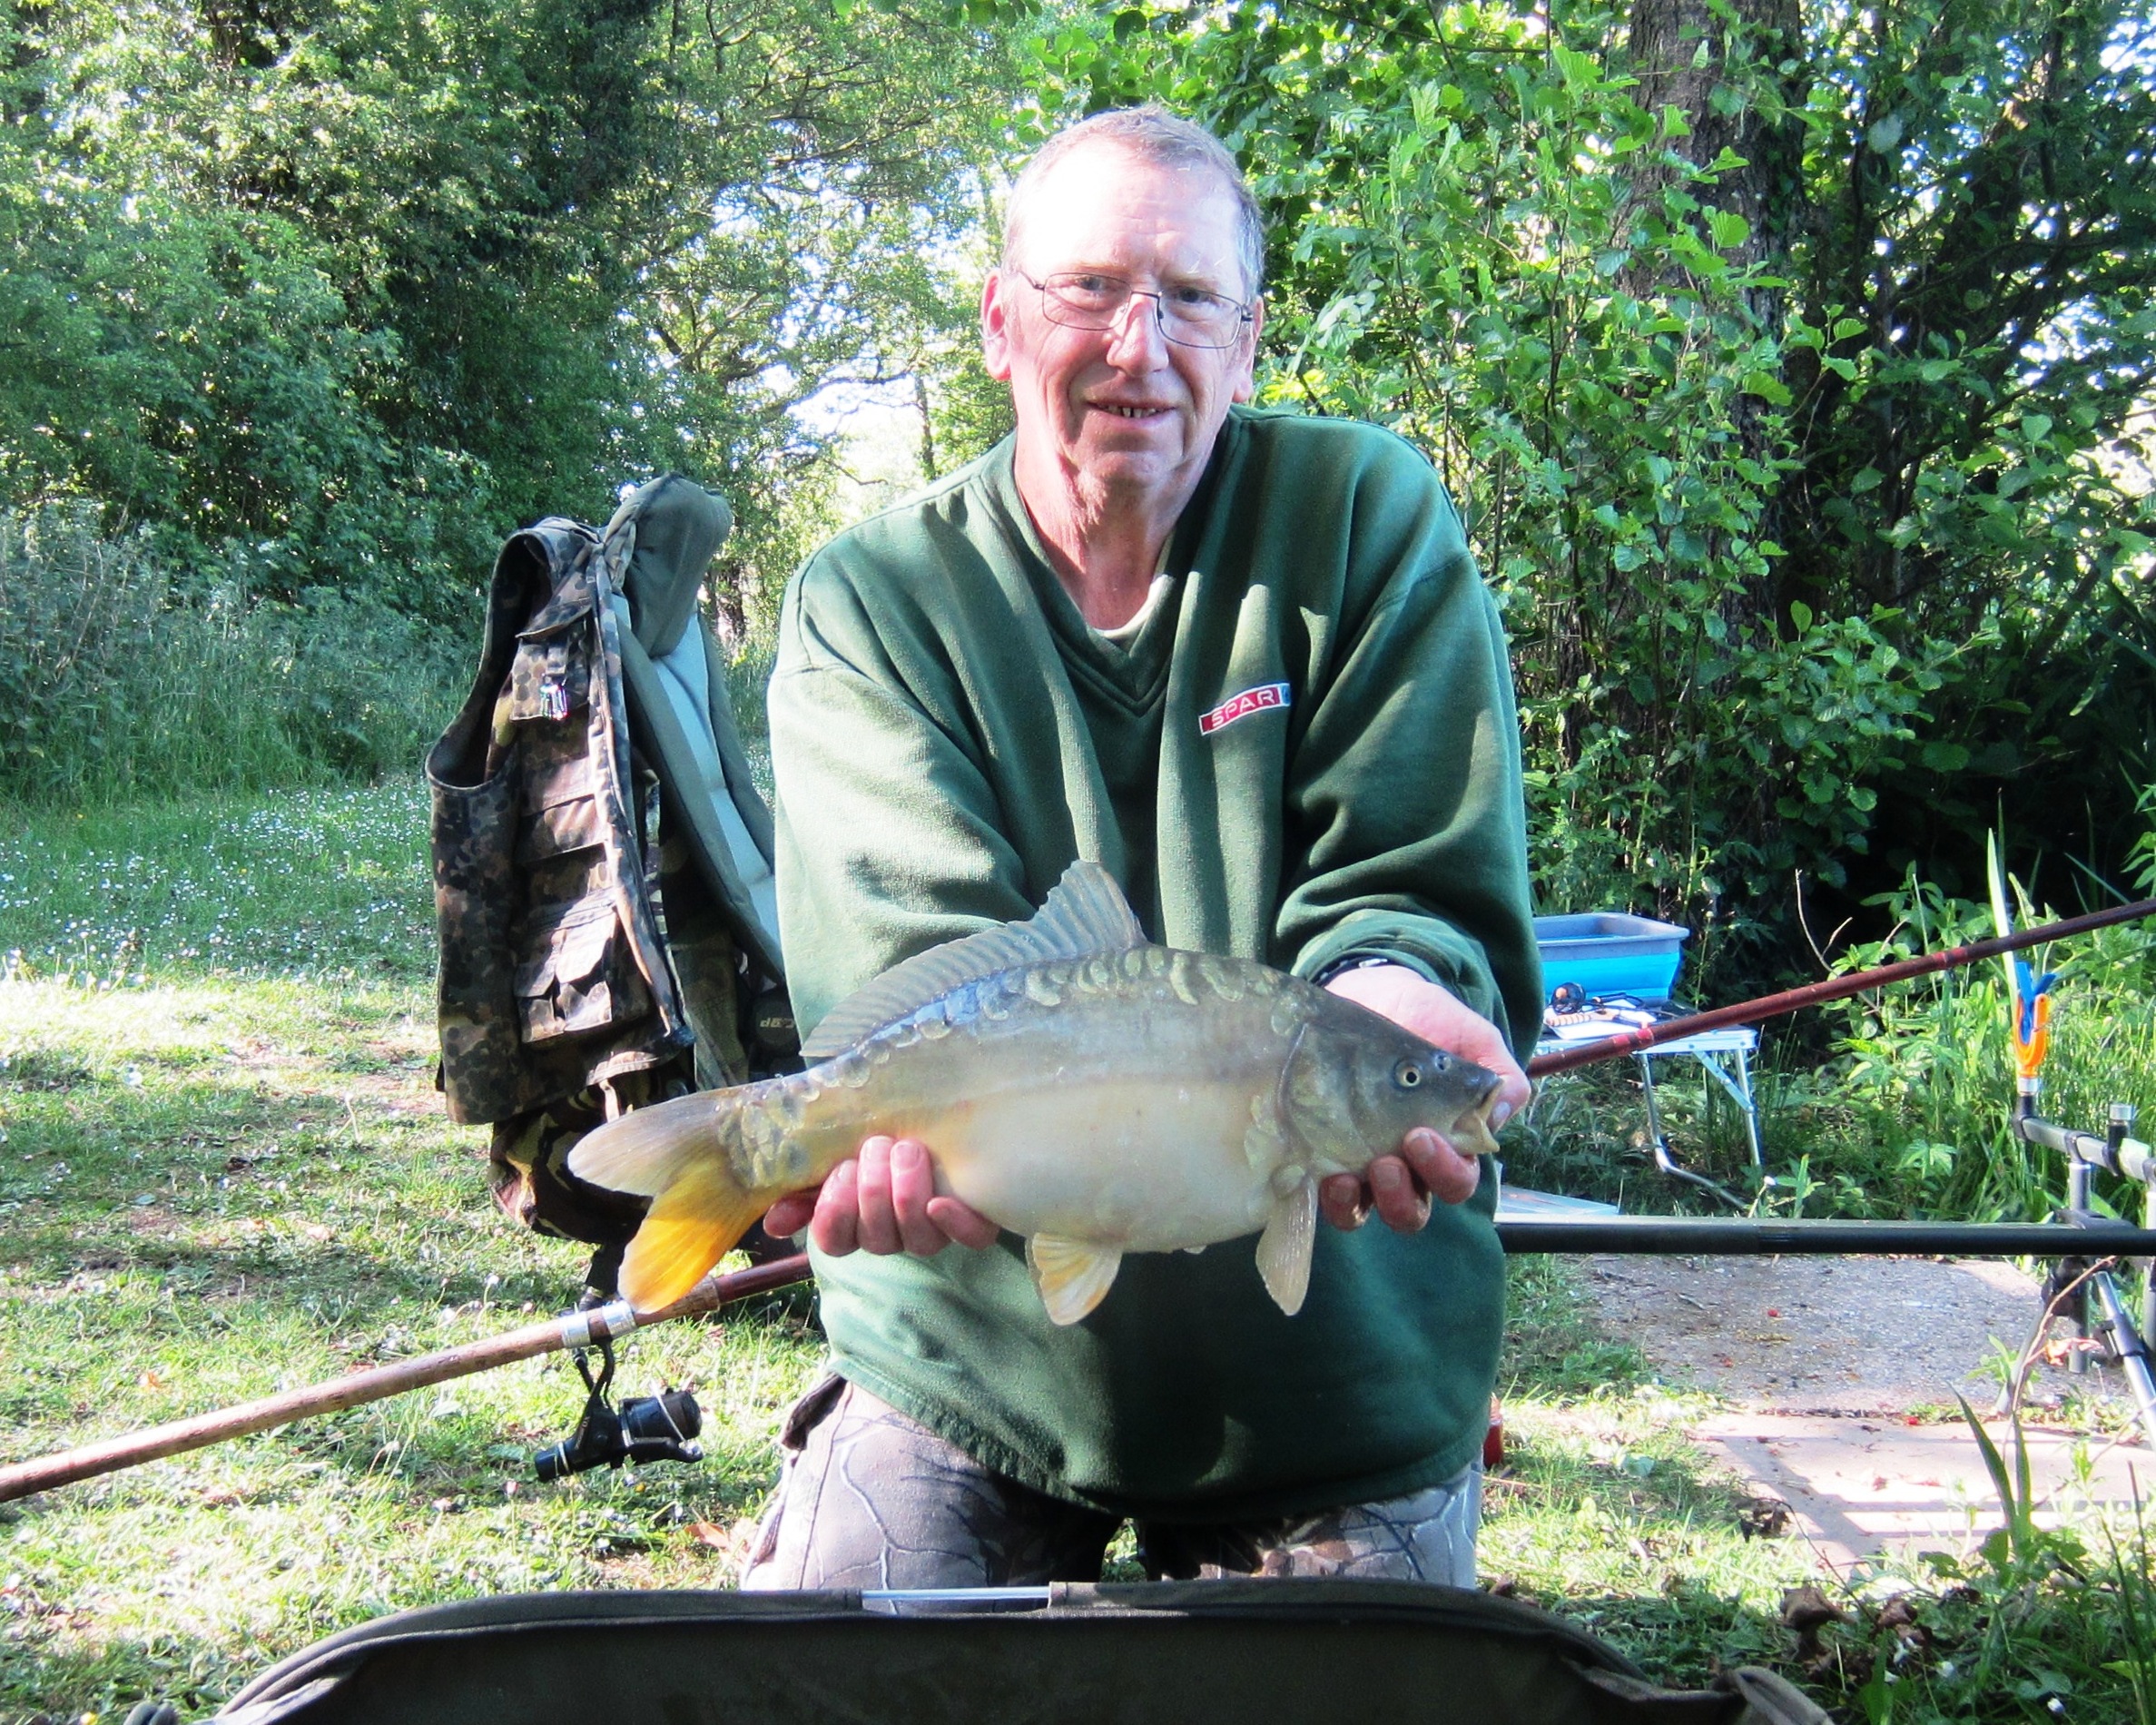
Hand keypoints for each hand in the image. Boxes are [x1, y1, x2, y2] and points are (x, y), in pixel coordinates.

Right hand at [762, 1135, 999, 1257]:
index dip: (835, 1209)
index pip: (834, 1241)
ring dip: (907, 1191)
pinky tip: (943, 1201)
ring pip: (917, 1238)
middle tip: (879, 1146)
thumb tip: (774, 1223)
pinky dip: (956, 1222)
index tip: (842, 1170)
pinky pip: (969, 1239)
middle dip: (873, 1188)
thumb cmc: (875, 1146)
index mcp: (855, 1227)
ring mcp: (932, 1234)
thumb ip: (802, 1190)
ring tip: (907, 1150)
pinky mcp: (973, 1224)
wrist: (931, 1125)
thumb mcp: (833, 1160)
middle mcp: (892, 1238)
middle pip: (876, 1236)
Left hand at [1318, 962, 1530, 1233]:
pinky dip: (1326, 1196)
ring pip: (1366, 1210)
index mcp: (1448, 1144)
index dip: (1444, 1170)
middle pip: (1411, 1209)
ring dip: (1357, 1204)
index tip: (1421, 1137)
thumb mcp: (1470, 1035)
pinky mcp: (1323, 1151)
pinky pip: (1326, 1195)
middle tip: (1387, 1161)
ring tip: (1345, 1176)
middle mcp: (1407, 1165)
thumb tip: (1500, 1113)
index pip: (1457, 1180)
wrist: (1370, 990)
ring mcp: (1362, 1162)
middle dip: (1401, 1195)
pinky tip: (1323, 1174)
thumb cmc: (1427, 1017)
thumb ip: (1497, 1071)